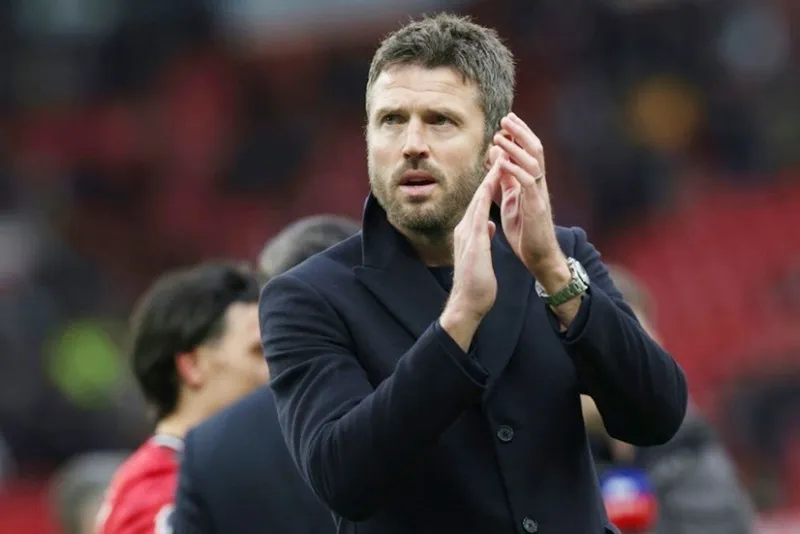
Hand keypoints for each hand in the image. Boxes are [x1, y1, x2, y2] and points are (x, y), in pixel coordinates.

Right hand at [447, 157, 502, 320]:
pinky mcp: (473, 242)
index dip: (490, 184)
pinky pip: (480, 214)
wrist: (467, 302)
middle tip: (498, 153)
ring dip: (488, 180)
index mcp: (469, 232)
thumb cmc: (476, 282)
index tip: (500, 167)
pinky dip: (486, 198)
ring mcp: (467, 234)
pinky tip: (492, 187)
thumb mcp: (481, 254)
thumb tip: (487, 227)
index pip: (480, 203)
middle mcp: (465, 229)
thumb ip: (483, 238)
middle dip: (490, 174)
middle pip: (478, 196)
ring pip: (478, 201)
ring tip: (498, 160)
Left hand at [491, 113, 563, 277]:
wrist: (538, 256)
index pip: (528, 151)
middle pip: (535, 150)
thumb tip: (497, 159)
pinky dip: (515, 170)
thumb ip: (505, 181)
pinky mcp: (537, 207)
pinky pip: (528, 183)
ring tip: (499, 137)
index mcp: (531, 182)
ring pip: (533, 162)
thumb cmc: (525, 231)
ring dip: (515, 148)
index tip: (506, 120)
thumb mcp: (511, 201)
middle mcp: (538, 184)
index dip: (519, 134)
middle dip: (521, 132)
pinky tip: (503, 162)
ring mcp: (539, 194)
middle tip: (506, 118)